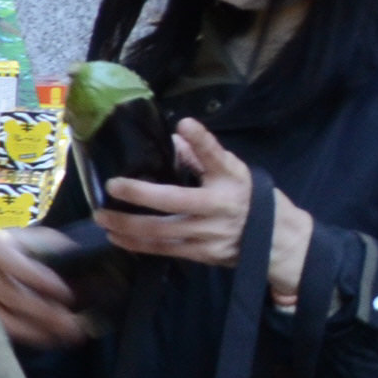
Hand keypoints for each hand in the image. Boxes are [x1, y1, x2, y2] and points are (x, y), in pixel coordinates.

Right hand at [0, 226, 90, 350]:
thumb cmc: (20, 249)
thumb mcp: (38, 239)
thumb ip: (58, 251)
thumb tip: (85, 268)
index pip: (18, 266)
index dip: (44, 282)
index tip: (68, 296)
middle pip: (12, 297)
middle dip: (46, 313)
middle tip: (73, 325)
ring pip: (4, 320)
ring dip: (37, 331)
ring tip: (65, 336)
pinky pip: (1, 330)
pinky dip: (27, 337)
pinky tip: (48, 338)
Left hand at [96, 117, 311, 299]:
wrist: (276, 240)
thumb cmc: (248, 198)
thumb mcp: (232, 172)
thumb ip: (204, 155)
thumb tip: (177, 134)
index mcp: (230, 180)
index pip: (215, 156)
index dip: (202, 140)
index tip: (185, 123)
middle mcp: (218, 206)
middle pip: (175, 200)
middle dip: (140, 194)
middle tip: (112, 185)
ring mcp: (209, 233)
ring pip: (161, 231)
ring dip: (127, 224)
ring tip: (102, 216)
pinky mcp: (201, 254)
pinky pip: (163, 249)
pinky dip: (136, 244)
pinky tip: (116, 237)